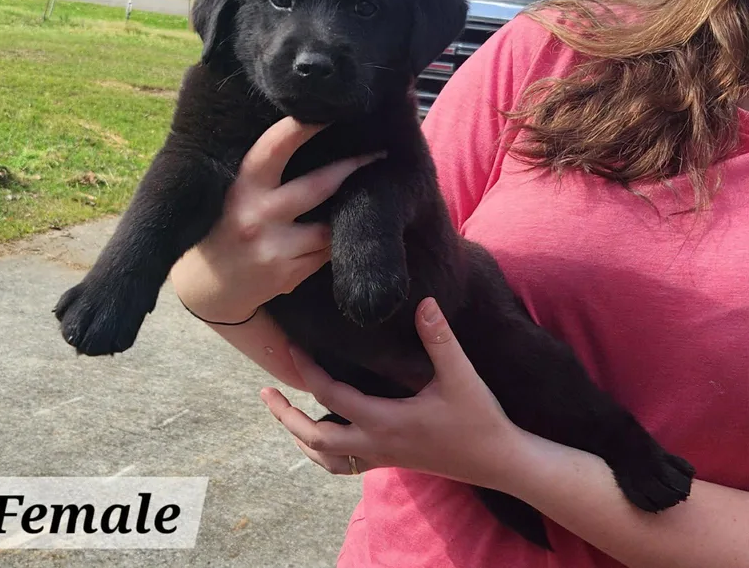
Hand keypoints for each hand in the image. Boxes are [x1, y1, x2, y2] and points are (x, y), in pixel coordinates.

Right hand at [171, 117, 382, 321]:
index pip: (273, 149)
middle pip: (319, 186)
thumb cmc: (225, 226)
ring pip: (329, 227)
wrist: (208, 286)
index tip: (327, 112)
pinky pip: (325, 253)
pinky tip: (325, 240)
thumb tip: (312, 139)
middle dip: (353, 167)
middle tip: (379, 153)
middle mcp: (257, 216)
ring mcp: (274, 248)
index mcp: (242, 187)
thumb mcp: (233, 193)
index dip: (301, 129)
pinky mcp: (288, 274)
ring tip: (354, 203)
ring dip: (343, 216)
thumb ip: (264, 174)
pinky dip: (330, 245)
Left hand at [261, 298, 526, 490]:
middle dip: (285, 414)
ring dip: (298, 436)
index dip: (307, 370)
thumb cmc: (479, 419)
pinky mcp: (391, 461)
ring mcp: (382, 456)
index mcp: (386, 421)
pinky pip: (344, 465)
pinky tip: (322, 438)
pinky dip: (323, 453)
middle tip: (265, 390)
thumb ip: (440, 338)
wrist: (500, 461)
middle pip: (314, 437)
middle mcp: (376, 443)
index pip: (331, 395)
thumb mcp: (461, 376)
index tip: (290, 346)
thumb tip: (423, 300)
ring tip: (282, 414)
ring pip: (325, 457)